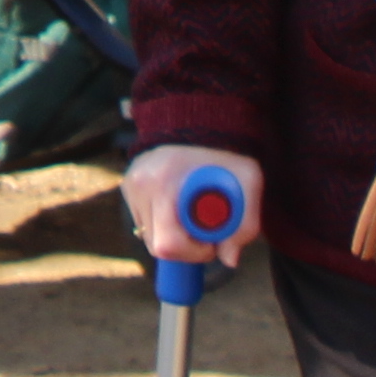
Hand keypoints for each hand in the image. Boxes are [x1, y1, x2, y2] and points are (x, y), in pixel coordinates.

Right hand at [125, 147, 263, 266]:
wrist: (200, 116)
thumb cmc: (226, 151)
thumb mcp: (248, 183)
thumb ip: (246, 225)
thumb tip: (229, 259)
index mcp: (164, 184)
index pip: (167, 244)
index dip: (192, 253)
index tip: (211, 243)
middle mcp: (140, 185)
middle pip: (155, 244)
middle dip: (184, 247)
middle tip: (205, 231)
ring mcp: (130, 183)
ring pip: (147, 234)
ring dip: (171, 235)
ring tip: (192, 214)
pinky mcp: (127, 183)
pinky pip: (143, 219)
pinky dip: (161, 221)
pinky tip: (178, 205)